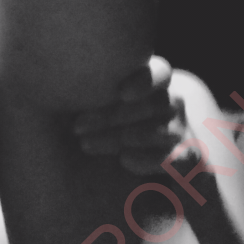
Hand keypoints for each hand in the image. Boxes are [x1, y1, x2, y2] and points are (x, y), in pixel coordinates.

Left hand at [73, 56, 186, 174]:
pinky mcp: (188, 160)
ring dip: (122, 137)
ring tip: (87, 144)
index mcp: (154, 84)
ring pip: (161, 130)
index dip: (144, 80)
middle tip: (77, 127)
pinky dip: (151, 159)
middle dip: (112, 116)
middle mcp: (172, 103)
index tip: (121, 93)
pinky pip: (180, 159)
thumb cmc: (105, 127)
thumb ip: (87, 95)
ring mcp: (181, 131)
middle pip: (152, 103)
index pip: (160, 72)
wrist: (148, 170)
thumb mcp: (96, 108)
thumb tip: (55, 86)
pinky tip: (125, 160)